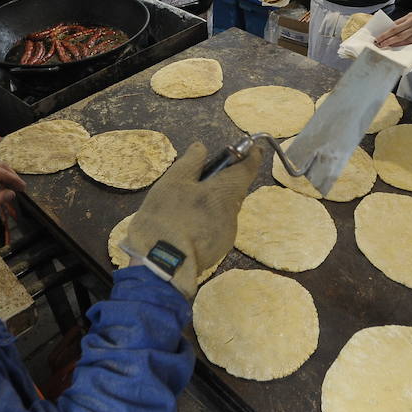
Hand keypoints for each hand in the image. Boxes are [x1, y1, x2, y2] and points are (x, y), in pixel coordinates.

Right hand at [123, 142, 263, 299]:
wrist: (161, 264)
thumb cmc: (167, 216)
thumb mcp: (173, 181)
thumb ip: (191, 162)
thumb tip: (202, 147)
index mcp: (226, 191)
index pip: (249, 168)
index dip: (250, 156)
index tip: (248, 148)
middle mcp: (233, 211)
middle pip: (235, 190)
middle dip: (223, 181)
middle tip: (201, 177)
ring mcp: (228, 233)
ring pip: (225, 209)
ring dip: (213, 202)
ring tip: (187, 204)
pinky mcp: (220, 249)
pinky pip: (217, 226)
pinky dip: (207, 220)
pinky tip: (187, 225)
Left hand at [374, 12, 411, 46]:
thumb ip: (410, 24)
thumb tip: (398, 32)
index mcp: (411, 15)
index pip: (395, 23)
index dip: (386, 29)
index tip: (379, 34)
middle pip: (394, 29)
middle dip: (384, 36)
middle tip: (376, 41)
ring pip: (399, 36)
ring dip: (389, 41)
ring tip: (382, 45)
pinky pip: (407, 41)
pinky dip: (399, 44)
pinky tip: (393, 46)